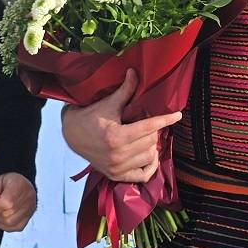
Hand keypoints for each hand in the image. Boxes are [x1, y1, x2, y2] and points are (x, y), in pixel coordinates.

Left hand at [0, 172, 37, 231]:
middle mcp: (28, 196)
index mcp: (19, 185)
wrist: (20, 183)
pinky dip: (7, 226)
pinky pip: (17, 227)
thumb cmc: (8, 182)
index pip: (6, 203)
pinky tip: (1, 221)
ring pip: (11, 222)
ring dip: (0, 219)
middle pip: (7, 213)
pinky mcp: (30, 215)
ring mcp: (30, 207)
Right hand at [59, 69, 181, 183]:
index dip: (165, 119)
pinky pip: (143, 175)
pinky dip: (150, 166)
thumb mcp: (107, 103)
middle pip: (151, 141)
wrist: (70, 135)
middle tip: (149, 123)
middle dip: (153, 130)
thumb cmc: (89, 117)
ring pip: (150, 156)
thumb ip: (124, 90)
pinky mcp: (116, 175)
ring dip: (151, 145)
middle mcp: (117, 155)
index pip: (149, 127)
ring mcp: (117, 168)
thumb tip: (134, 72)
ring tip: (146, 137)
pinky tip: (149, 155)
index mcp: (116, 136)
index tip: (177, 115)